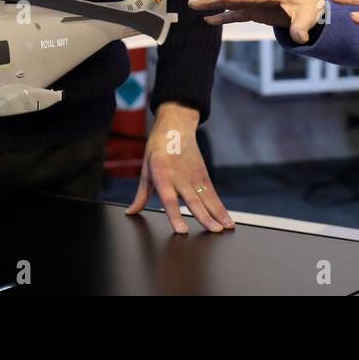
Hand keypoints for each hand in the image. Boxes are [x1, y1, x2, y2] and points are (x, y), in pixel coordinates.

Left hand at [125, 102, 233, 233]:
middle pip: (194, 201)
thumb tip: (131, 211)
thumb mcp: (145, 170)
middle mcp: (180, 178)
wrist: (176, 128)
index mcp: (163, 176)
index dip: (175, 216)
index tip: (182, 230)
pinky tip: (227, 220)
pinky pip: (213, 194)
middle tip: (214, 231)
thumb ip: (141, 195)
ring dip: (218, 215)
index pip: (169, 200)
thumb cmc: (158, 149)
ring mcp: (194, 176)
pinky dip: (221, 208)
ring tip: (226, 228)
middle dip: (205, 218)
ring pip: (207, 199)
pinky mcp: (204, 175)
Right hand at [187, 0, 327, 44]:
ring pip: (229, 0)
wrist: (311, 2)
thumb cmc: (311, 6)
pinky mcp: (254, 10)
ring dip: (211, 2)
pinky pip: (235, 13)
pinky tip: (208, 20)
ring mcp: (255, 1)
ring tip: (191, 3)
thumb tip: (301, 38)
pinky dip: (222, 16)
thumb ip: (302, 27)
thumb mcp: (309, 16)